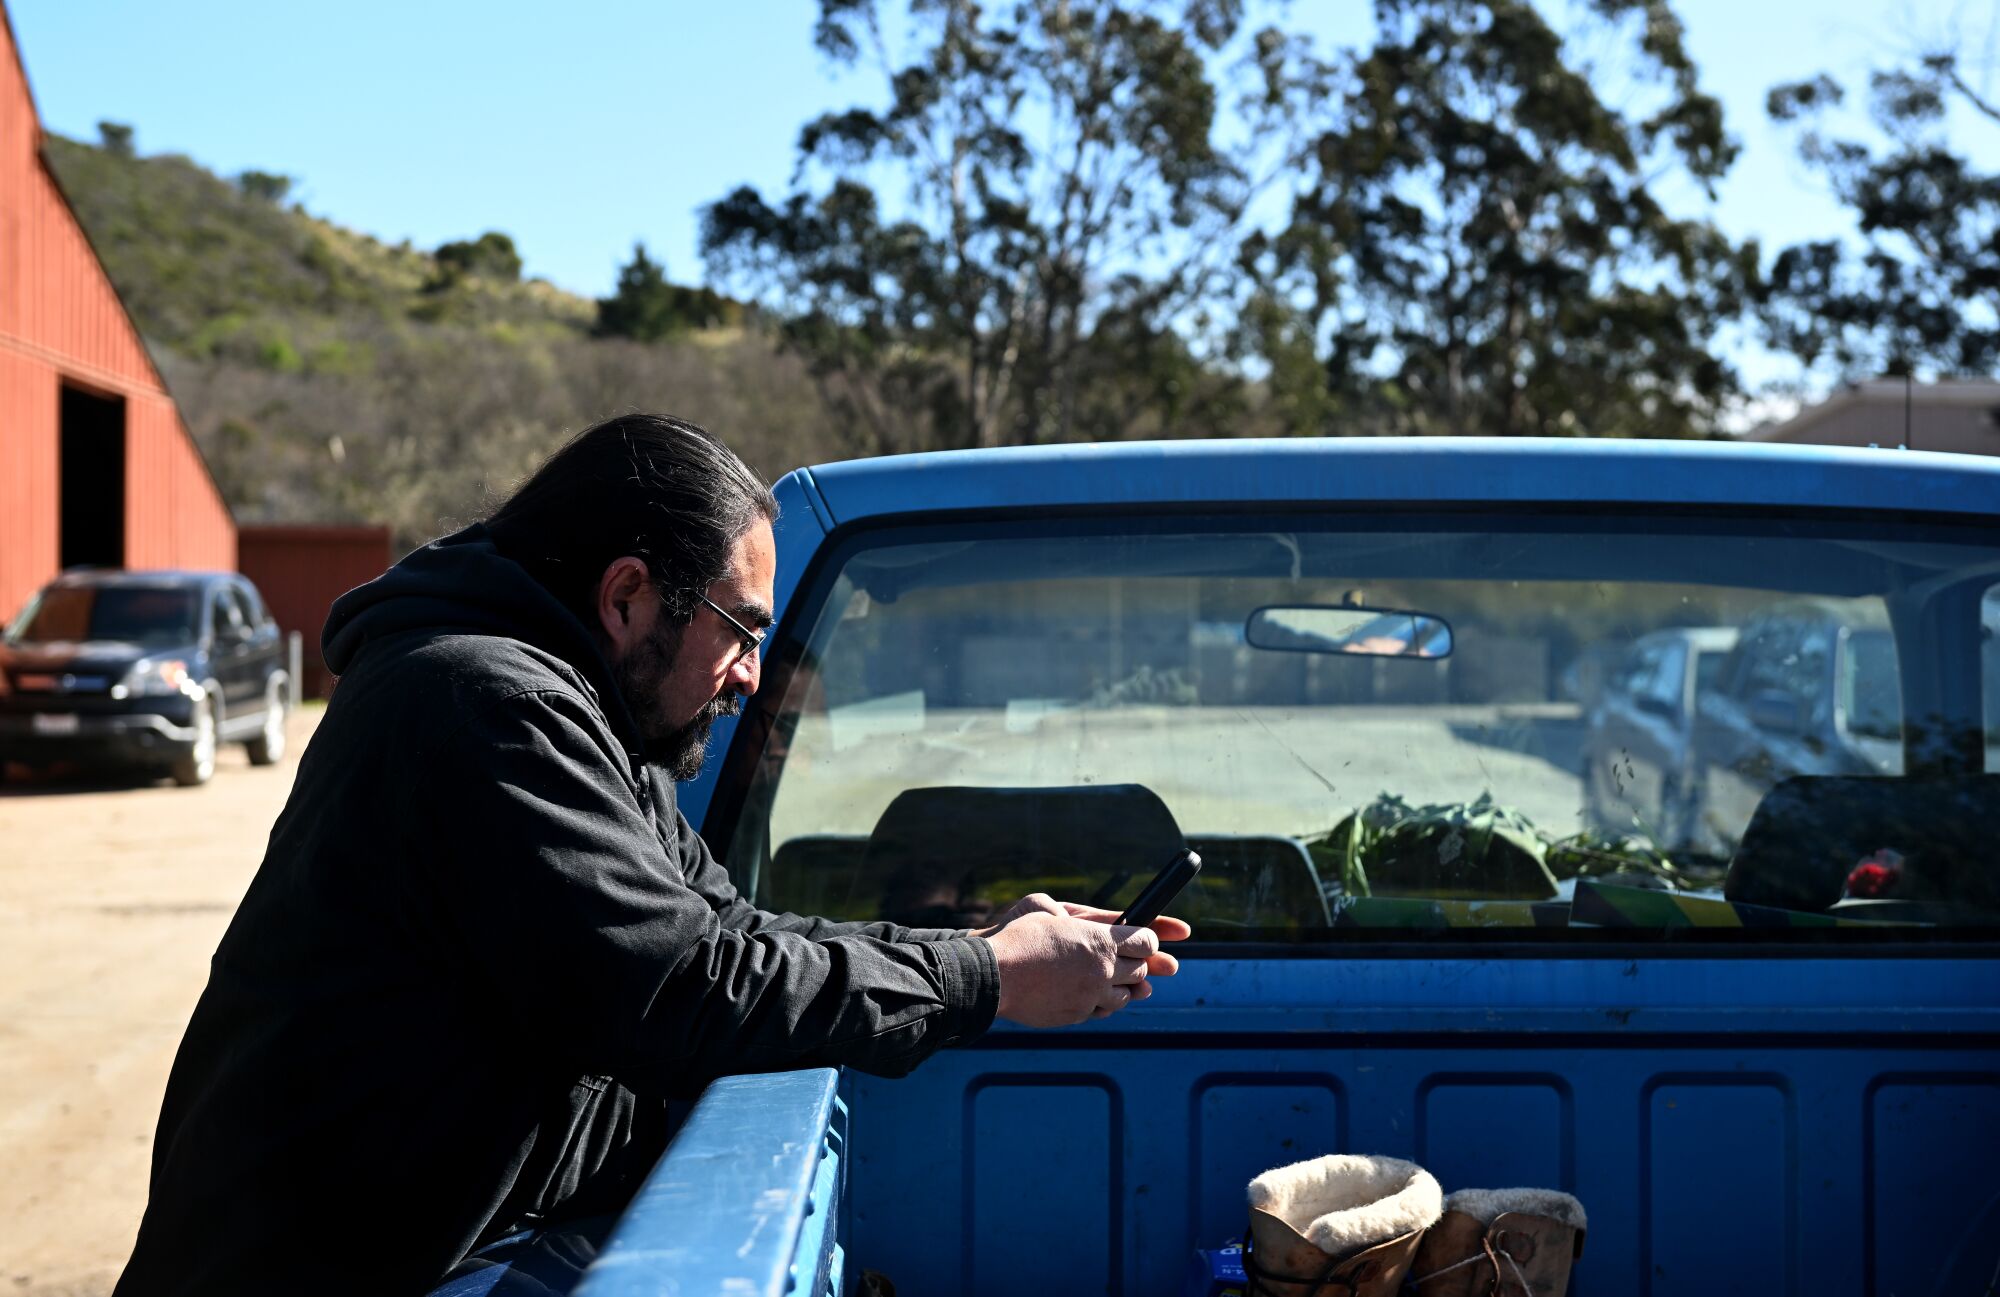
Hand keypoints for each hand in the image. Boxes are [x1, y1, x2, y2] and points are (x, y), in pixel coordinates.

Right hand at [980, 911, 1169, 1027]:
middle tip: (1124, 959)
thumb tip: (1098, 933)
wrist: (994, 976)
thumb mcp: (1050, 914)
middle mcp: (1102, 970)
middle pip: (1140, 970)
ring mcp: (1090, 996)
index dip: (1148, 940)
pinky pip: (1099, 1011)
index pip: (1146, 942)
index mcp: (1100, 941)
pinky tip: (1084, 993)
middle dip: (1134, 964)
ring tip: (1103, 978)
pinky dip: (1098, 1002)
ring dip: (1120, 987)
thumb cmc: (1019, 939)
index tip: (1143, 940)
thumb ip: (1083, 923)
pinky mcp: (1076, 1015)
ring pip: (1124, 996)